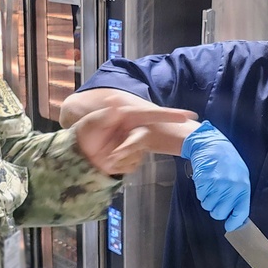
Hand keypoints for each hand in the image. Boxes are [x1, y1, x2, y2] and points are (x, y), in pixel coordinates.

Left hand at [72, 102, 196, 174]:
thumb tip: (115, 102)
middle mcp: (133, 131)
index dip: (171, 115)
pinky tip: (107, 162)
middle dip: (129, 148)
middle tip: (114, 155)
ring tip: (103, 157)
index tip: (188, 116)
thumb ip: (106, 115)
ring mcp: (132, 146)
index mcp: (128, 117)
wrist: (79, 153)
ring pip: (136, 155)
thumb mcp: (93, 122)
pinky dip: (119, 166)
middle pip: (142, 140)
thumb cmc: (86, 132)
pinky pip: (132, 165)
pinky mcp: (130, 158)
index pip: (152, 114)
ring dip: (119, 159)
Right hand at [181, 120, 250, 231]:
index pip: (240, 213)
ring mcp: (216, 186)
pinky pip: (201, 197)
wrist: (211, 146)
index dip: (234, 222)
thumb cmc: (227, 162)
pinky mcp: (203, 183)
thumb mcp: (241, 177)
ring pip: (208, 206)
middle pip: (219, 213)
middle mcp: (230, 188)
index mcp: (242, 187)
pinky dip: (202, 193)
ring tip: (212, 187)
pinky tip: (206, 183)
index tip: (230, 226)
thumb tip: (237, 215)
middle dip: (216, 210)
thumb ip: (239, 195)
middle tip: (217, 199)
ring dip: (208, 200)